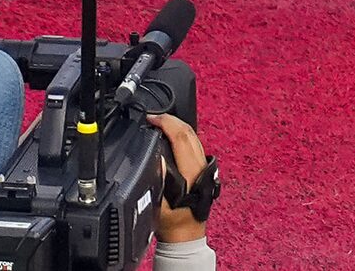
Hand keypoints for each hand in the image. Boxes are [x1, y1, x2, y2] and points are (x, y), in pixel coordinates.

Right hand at [148, 111, 209, 243]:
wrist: (186, 237)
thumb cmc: (173, 225)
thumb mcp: (159, 205)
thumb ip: (159, 180)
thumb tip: (156, 156)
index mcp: (192, 172)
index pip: (181, 137)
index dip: (166, 123)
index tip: (151, 119)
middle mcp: (201, 166)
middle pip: (189, 132)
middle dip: (170, 120)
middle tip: (153, 117)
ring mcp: (203, 166)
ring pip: (193, 136)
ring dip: (176, 126)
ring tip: (160, 123)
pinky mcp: (202, 169)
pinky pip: (193, 144)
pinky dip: (181, 135)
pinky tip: (171, 136)